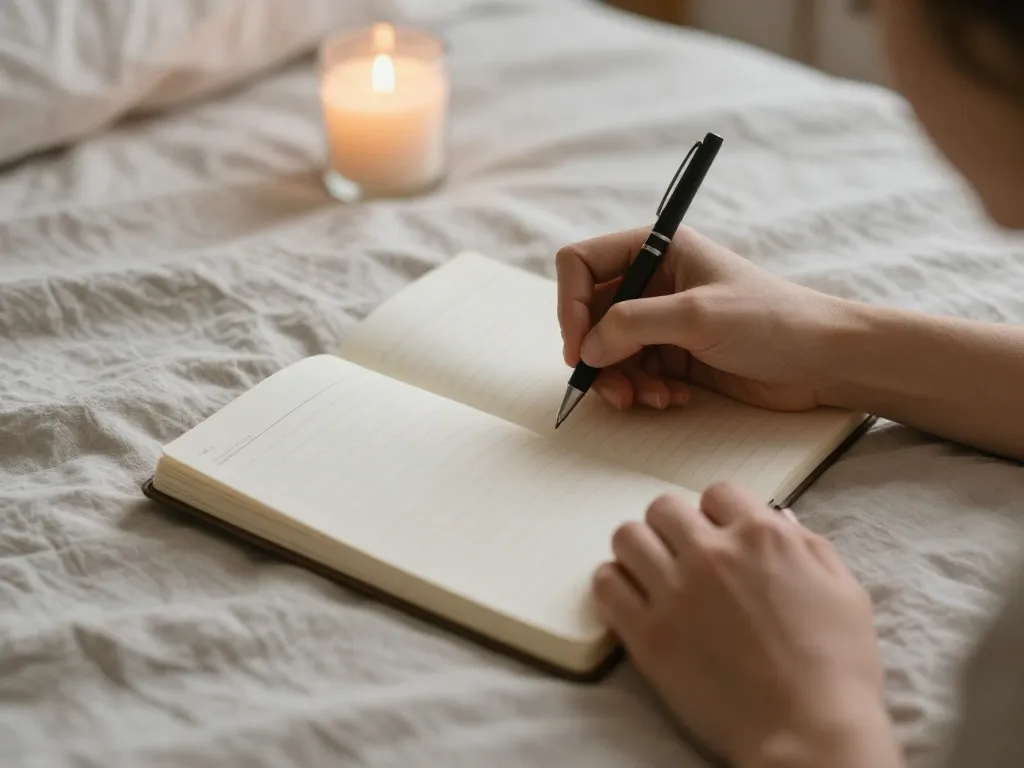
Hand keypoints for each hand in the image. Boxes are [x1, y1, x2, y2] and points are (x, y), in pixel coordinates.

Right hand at [555, 227, 842, 411]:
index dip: (570, 305)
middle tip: (613, 388)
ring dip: (620, 380)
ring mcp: (663, 320)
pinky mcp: (675, 355)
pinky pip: (634, 373)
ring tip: (649, 399)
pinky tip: (674, 399)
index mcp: (657, 249)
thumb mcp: (696, 315)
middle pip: (590, 315)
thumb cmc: (771, 321)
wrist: (822, 361)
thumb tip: (585, 348)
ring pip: (608, 350)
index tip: (578, 348)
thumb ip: (631, 324)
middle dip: (597, 354)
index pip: (582, 264)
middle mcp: (654, 281)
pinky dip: (644, 390)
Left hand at [592, 484, 901, 767]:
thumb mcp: (845, 591)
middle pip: (664, 508)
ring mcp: (674, 591)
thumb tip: (778, 519)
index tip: (719, 538)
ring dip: (639, 550)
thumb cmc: (838, 668)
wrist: (810, 733)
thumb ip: (808, 546)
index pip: (717, 493)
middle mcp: (712, 554)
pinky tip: (632, 600)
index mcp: (763, 536)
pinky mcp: (647, 633)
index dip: (718, 514)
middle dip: (673, 527)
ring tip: (652, 575)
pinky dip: (615, 585)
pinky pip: (606, 583)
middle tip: (682, 557)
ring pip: (628, 537)